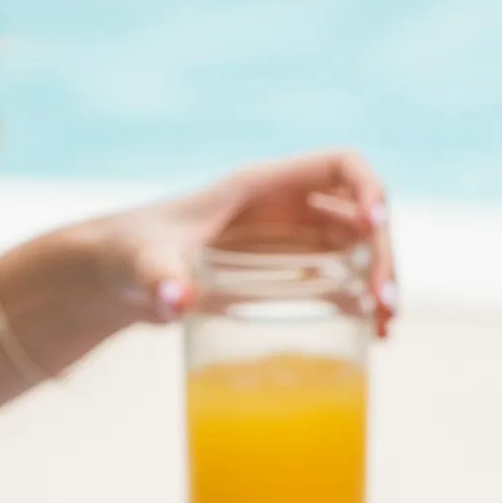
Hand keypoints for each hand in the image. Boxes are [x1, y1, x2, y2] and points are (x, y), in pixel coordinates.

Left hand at [79, 151, 395, 333]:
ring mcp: (287, 242)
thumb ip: (156, 278)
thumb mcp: (142, 264)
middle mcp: (284, 208)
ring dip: (379, 283)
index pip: (339, 165)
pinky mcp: (282, 276)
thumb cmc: (126, 257)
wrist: (115, 277)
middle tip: (384, 308)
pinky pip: (337, 280)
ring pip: (355, 250)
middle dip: (381, 255)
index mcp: (262, 186)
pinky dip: (359, 305)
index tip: (376, 227)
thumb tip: (174, 301)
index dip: (368, 189)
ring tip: (386, 330)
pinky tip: (373, 336)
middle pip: (359, 215)